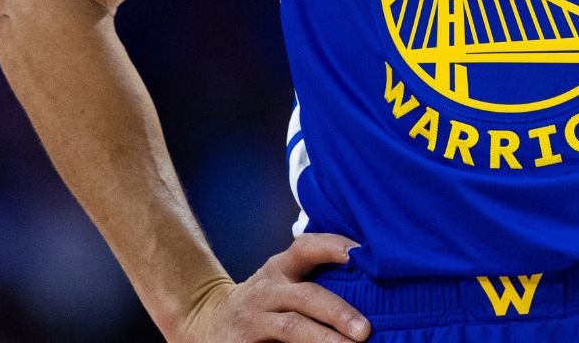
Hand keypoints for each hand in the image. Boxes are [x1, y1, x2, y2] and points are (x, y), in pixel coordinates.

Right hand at [172, 232, 371, 342]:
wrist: (206, 322)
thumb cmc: (262, 303)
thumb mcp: (280, 283)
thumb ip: (313, 281)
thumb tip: (372, 289)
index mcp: (279, 269)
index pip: (306, 248)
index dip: (332, 246)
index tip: (360, 252)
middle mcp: (267, 290)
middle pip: (306, 296)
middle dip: (337, 312)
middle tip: (365, 330)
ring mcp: (254, 318)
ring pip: (292, 327)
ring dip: (323, 338)